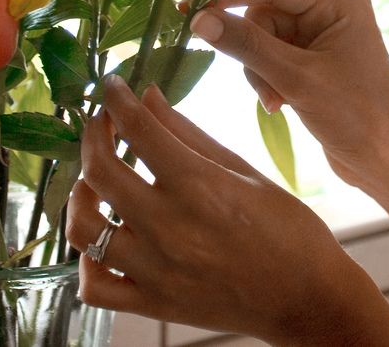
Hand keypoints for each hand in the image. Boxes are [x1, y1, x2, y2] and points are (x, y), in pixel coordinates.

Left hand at [66, 76, 388, 345]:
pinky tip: (101, 240)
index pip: (137, 128)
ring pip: (84, 228)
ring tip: (94, 182)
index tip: (113, 86)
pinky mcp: (153, 304)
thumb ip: (189, 133)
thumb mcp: (245, 171)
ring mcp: (156, 270)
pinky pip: (94, 286)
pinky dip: (85, 262)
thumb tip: (148, 96)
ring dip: (80, 195)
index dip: (116, 98)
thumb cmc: (288, 230)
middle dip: (92, 135)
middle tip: (101, 124)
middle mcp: (170, 227)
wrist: (308, 299)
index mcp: (199, 187)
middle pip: (99, 171)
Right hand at [189, 0, 388, 192]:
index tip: (191, 9)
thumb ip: (246, 45)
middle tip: (264, 86)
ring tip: (275, 101)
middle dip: (254, 51)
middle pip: (263, 15)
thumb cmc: (354, 115)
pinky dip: (269, 80)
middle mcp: (330, 12)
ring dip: (260, 71)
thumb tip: (198, 19)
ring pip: (263, 40)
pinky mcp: (313, 62)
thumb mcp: (295, 78)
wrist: (387, 162)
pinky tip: (280, 104)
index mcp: (337, 2)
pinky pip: (272, 59)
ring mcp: (322, 38)